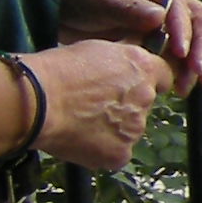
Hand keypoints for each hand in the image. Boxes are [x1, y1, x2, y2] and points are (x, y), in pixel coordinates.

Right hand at [29, 37, 176, 173]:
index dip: (148, 80)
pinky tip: (80, 137)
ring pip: (129, 129)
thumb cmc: (57, 72)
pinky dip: (101, 148)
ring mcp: (134, 128)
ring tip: (81, 120)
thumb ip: (121, 56)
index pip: (164, 75)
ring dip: (113, 127)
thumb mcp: (96, 49)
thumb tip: (130, 56)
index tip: (133, 85)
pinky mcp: (120, 153)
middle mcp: (145, 98)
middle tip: (94, 104)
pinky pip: (116, 152)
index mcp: (142, 68)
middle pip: (144, 104)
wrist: (37, 102)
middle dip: (125, 105)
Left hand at [62, 0, 201, 89]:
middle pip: (200, 20)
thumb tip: (161, 17)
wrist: (55, 2)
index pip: (181, 4)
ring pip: (199, 37)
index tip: (180, 54)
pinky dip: (188, 69)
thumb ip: (127, 8)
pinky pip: (183, 52)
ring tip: (198, 85)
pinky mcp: (161, 37)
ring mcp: (167, 17)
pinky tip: (186, 87)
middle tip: (199, 74)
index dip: (184, 29)